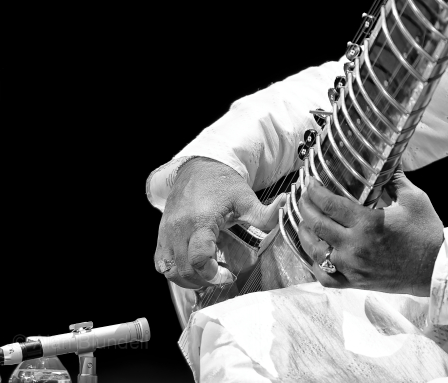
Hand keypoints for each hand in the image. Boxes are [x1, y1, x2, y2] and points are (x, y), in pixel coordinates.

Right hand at [154, 157, 284, 287]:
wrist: (198, 167)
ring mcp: (167, 232)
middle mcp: (179, 228)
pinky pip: (161, 262)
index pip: (198, 258)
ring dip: (188, 279)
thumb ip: (265, 213)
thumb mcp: (245, 197)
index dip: (211, 274)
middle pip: (183, 269)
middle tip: (221, 275)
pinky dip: (174, 271)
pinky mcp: (161, 234)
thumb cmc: (221, 182)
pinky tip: (191, 267)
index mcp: (201, 220)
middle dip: (203, 280)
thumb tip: (286, 207)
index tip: (227, 274)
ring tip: (207, 274)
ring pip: (169, 270)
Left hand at [297, 170, 443, 295]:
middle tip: (303, 196)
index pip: (330, 205)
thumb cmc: (427, 233)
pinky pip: (326, 277)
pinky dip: (314, 264)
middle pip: (317, 225)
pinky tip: (312, 251)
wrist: (437, 269)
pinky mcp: (356, 283)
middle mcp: (355, 246)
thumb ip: (395, 178)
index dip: (314, 192)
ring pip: (316, 251)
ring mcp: (353, 267)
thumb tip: (387, 158)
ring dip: (305, 233)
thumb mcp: (413, 199)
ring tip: (303, 220)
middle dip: (305, 207)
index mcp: (368, 223)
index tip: (310, 183)